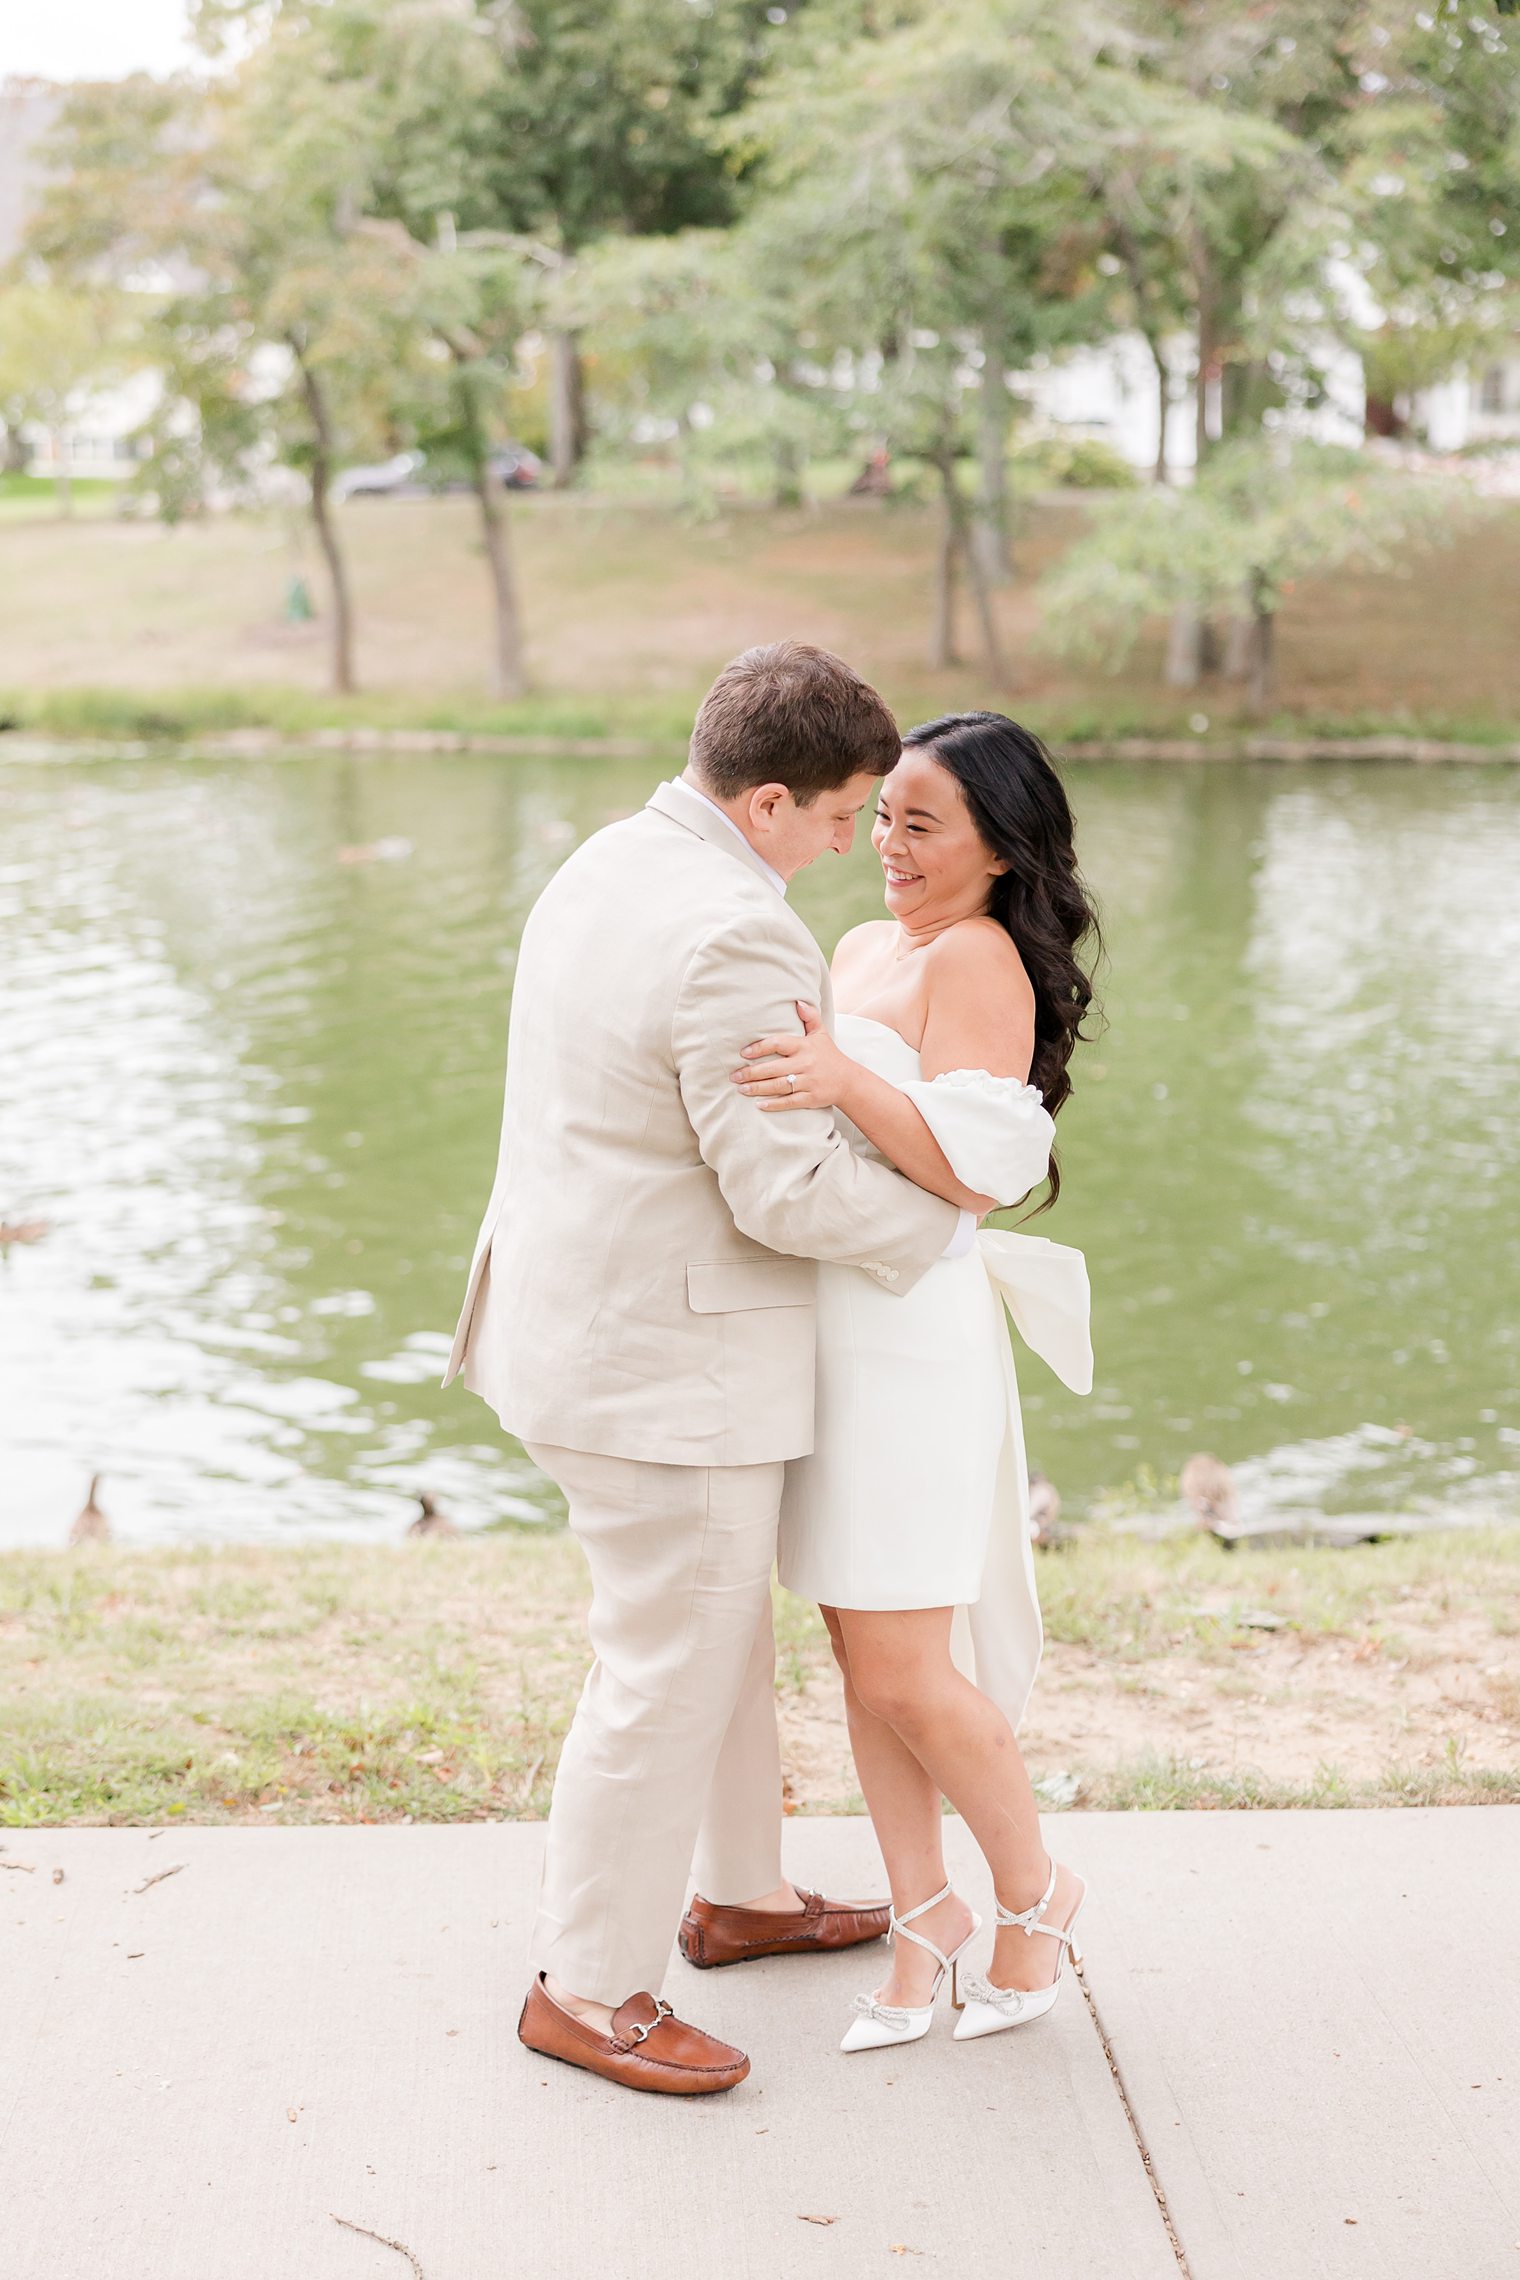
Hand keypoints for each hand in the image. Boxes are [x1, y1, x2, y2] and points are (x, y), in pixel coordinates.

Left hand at [731, 1002, 856, 1112]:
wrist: (849, 1082)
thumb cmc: (830, 1056)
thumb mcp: (821, 1034)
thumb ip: (810, 1017)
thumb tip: (797, 1002)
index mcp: (805, 1046)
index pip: (778, 1043)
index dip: (760, 1048)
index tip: (744, 1053)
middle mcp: (806, 1063)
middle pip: (774, 1068)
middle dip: (751, 1073)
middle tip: (734, 1076)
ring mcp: (809, 1082)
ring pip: (779, 1086)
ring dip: (758, 1088)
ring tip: (741, 1089)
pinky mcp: (811, 1098)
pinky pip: (790, 1102)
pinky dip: (774, 1104)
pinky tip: (759, 1105)